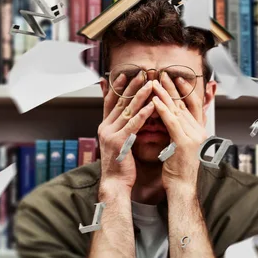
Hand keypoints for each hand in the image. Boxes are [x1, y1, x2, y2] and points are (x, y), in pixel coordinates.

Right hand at [98, 73, 153, 193]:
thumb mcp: (118, 143)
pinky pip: (134, 124)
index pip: (110, 102)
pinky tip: (152, 105)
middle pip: (119, 102)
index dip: (117, 88)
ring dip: (140, 96)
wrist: (115, 183)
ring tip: (150, 84)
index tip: (124, 75)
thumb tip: (129, 118)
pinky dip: (143, 114)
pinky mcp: (119, 141)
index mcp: (104, 126)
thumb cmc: (120, 165)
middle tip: (141, 73)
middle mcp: (105, 127)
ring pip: (127, 110)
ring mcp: (111, 133)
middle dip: (131, 86)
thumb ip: (122, 129)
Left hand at [151, 76, 207, 194]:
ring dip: (165, 95)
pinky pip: (171, 122)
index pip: (193, 106)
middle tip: (163, 74)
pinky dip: (162, 109)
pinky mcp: (183, 142)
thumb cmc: (180, 171)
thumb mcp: (183, 148)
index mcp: (199, 132)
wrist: (184, 188)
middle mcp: (199, 131)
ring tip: (155, 83)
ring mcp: (193, 136)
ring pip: (177, 110)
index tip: (177, 79)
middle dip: (172, 88)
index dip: (185, 91)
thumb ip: (180, 133)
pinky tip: (154, 100)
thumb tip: (173, 122)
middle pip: (184, 104)